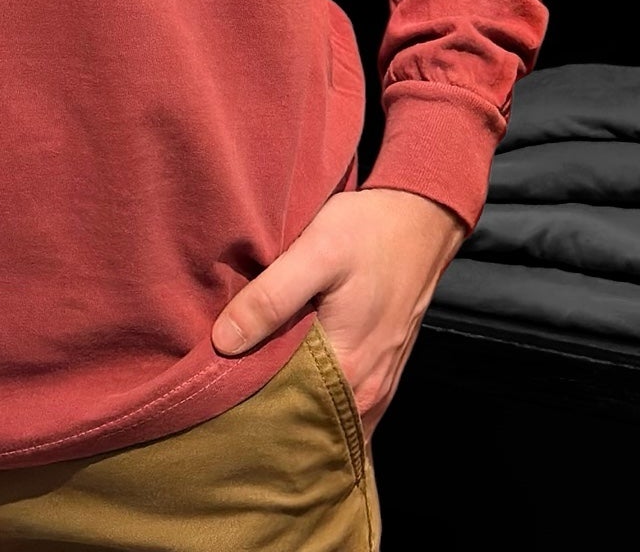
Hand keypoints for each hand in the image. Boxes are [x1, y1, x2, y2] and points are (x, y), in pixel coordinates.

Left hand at [211, 186, 468, 441]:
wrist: (422, 217)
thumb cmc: (368, 232)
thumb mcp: (315, 254)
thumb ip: (270, 299)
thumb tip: (222, 343)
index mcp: (349, 371)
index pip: (291, 417)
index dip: (252, 411)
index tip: (218, 402)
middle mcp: (368, 390)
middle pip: (310, 422)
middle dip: (272, 418)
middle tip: (226, 405)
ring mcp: (380, 381)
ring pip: (329, 415)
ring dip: (295, 408)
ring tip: (252, 397)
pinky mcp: (383, 365)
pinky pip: (346, 401)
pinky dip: (319, 398)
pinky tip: (291, 380)